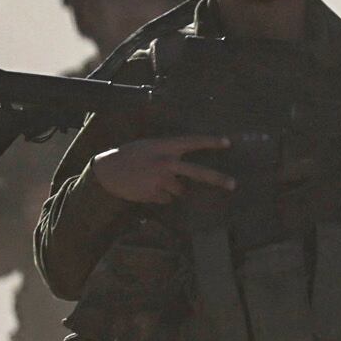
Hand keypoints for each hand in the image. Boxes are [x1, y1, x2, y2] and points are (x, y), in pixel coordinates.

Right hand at [88, 135, 234, 205]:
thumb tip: (186, 165)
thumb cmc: (129, 156)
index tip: (228, 142)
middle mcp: (166, 162)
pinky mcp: (155, 194)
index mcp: (164, 146)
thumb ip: (168, 152)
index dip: (211, 142)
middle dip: (217, 179)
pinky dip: (160, 195)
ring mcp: (161, 180)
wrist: (106, 170)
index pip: (192, 142)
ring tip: (152, 181)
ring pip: (179, 189)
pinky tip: (146, 188)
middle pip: (198, 172)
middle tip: (234, 184)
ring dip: (172, 188)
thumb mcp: (149, 146)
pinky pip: (166, 198)